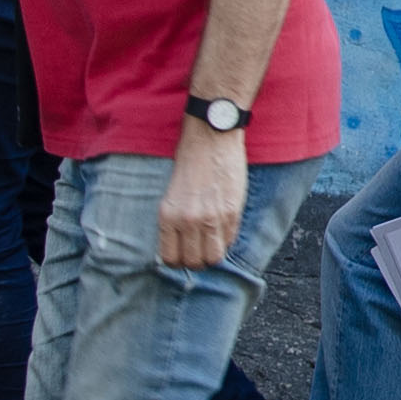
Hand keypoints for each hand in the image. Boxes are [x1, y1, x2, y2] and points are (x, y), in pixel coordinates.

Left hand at [154, 125, 247, 271]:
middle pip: (193, 263)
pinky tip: (223, 225)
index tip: (183, 254)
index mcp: (168, 216)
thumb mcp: (173, 195)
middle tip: (200, 250)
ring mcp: (212, 217)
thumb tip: (182, 246)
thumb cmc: (190, 161)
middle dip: (197, 261)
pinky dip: (227, 238)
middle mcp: (188, 220)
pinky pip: (230, 240)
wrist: (211, 137)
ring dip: (214, 254)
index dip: (178, 261)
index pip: (170, 259)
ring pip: (214, 258)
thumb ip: (176, 222)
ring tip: (213, 242)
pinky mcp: (232, 211)